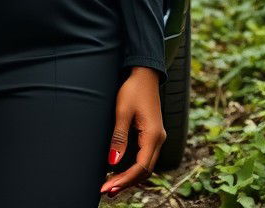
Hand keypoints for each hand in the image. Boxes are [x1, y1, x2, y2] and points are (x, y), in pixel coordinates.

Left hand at [100, 66, 166, 196]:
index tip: (108, 187)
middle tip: (106, 191)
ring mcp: (155, 138)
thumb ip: (119, 137)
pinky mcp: (150, 135)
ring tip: (111, 186)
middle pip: (144, 171)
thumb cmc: (132, 89)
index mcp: (153, 136)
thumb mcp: (122, 111)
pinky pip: (143, 157)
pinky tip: (119, 170)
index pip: (140, 167)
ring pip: (145, 166)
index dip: (124, 179)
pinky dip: (132, 167)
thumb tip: (112, 162)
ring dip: (129, 177)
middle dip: (126, 182)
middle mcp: (157, 140)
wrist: (144, 73)